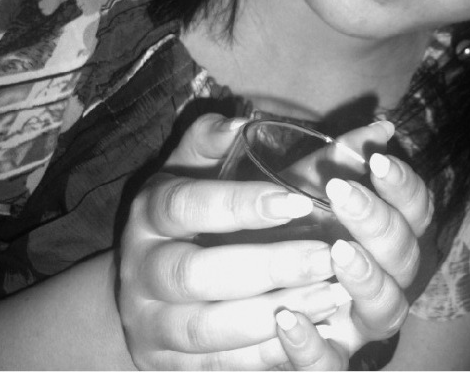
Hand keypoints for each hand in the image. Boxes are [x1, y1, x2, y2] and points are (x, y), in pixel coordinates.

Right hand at [117, 113, 355, 369]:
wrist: (136, 288)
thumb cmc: (183, 211)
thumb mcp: (187, 167)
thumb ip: (212, 140)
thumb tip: (243, 121)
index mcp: (150, 211)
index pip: (187, 205)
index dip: (240, 204)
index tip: (298, 199)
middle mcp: (142, 269)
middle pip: (195, 274)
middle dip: (267, 267)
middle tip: (329, 256)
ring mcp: (149, 323)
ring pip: (207, 330)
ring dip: (273, 316)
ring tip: (333, 297)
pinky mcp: (165, 365)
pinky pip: (217, 367)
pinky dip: (266, 357)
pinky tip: (314, 334)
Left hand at [277, 124, 433, 366]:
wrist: (228, 278)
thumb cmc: (275, 218)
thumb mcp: (301, 180)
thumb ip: (340, 154)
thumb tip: (383, 124)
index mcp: (384, 232)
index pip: (416, 209)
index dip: (405, 185)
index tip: (378, 161)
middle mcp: (384, 277)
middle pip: (406, 254)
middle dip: (379, 221)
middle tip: (341, 192)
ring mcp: (357, 321)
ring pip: (388, 309)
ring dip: (366, 278)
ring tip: (336, 250)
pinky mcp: (325, 357)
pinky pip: (330, 367)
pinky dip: (313, 348)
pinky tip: (286, 318)